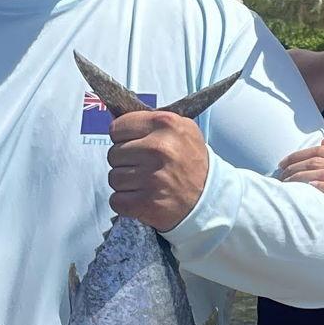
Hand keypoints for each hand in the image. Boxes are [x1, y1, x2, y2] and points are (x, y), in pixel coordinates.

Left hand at [108, 109, 210, 229]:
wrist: (210, 198)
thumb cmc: (191, 162)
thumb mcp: (182, 129)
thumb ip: (150, 121)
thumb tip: (115, 121)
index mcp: (166, 124)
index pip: (117, 128)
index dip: (123, 138)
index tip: (134, 145)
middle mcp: (158, 148)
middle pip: (113, 154)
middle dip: (125, 162)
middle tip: (144, 167)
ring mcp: (152, 177)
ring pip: (113, 178)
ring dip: (126, 183)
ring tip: (146, 183)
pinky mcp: (147, 203)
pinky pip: (116, 200)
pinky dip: (126, 203)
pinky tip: (142, 198)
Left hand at [278, 139, 323, 254]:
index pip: (322, 150)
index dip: (299, 154)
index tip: (283, 163)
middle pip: (319, 159)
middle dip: (295, 165)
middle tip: (279, 174)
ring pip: (323, 173)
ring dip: (300, 177)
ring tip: (285, 184)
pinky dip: (319, 187)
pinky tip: (306, 189)